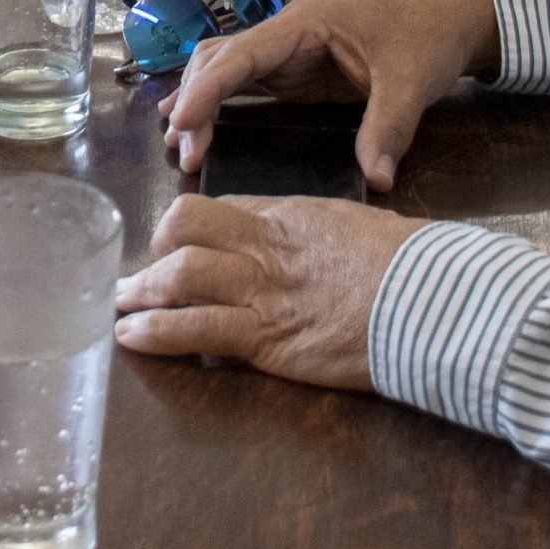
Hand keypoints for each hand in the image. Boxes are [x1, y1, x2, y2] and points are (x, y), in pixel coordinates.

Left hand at [115, 194, 422, 388]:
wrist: (429, 301)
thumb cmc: (409, 268)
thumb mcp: (357, 231)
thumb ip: (319, 234)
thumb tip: (308, 244)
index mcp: (290, 216)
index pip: (222, 210)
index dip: (192, 228)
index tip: (177, 245)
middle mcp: (265, 246)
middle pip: (185, 227)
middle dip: (155, 249)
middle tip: (141, 273)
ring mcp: (261, 291)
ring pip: (179, 275)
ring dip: (142, 293)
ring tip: (120, 307)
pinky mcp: (265, 337)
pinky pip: (195, 329)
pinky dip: (156, 333)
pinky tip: (132, 337)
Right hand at [161, 0, 499, 190]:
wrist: (450, 16)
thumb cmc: (426, 35)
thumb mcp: (411, 83)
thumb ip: (388, 129)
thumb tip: (375, 180)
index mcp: (304, 25)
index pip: (240, 54)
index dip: (207, 88)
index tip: (182, 124)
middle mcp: (286, 35)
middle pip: (220, 59)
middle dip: (196, 101)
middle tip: (185, 153)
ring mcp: (289, 53)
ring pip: (226, 70)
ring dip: (200, 101)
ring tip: (178, 144)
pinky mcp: (298, 71)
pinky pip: (247, 84)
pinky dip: (220, 104)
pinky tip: (202, 129)